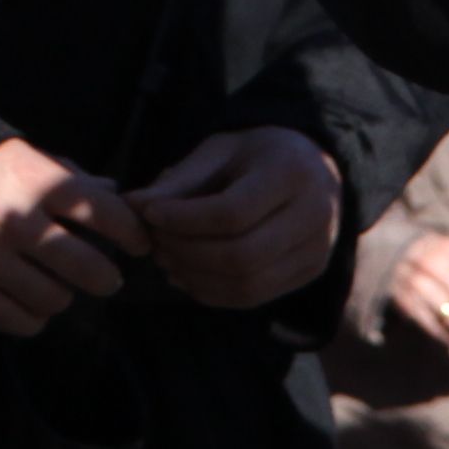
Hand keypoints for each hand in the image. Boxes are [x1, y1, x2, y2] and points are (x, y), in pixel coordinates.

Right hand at [0, 137, 142, 337]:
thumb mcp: (21, 154)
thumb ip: (67, 175)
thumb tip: (113, 195)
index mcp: (36, 183)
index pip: (104, 214)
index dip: (132, 232)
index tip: (138, 242)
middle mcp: (18, 223)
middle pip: (88, 268)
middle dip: (108, 276)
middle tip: (108, 276)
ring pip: (55, 299)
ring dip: (66, 295)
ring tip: (61, 285)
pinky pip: (18, 321)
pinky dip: (33, 317)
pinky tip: (33, 303)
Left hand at [131, 126, 343, 311]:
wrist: (314, 170)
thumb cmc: (257, 155)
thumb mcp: (220, 151)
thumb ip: (180, 180)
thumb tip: (131, 205)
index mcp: (292, 173)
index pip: (232, 212)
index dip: (184, 219)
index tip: (149, 214)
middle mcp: (315, 216)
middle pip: (240, 255)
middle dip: (186, 252)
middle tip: (154, 242)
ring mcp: (317, 251)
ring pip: (246, 284)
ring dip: (195, 277)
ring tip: (165, 258)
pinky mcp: (308, 275)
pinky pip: (253, 297)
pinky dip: (211, 292)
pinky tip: (186, 275)